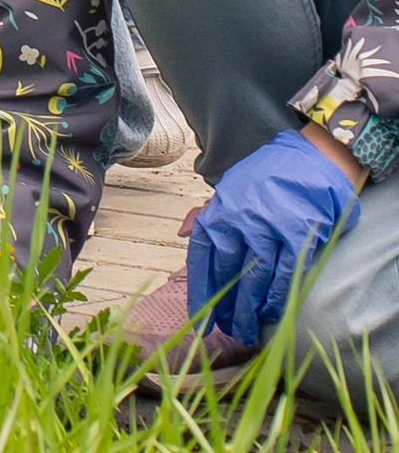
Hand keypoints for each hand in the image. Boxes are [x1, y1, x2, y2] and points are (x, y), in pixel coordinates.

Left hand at [188, 127, 360, 348]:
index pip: (203, 254)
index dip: (199, 288)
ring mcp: (270, 227)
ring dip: (249, 309)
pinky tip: (273, 314)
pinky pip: (286, 274)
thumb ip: (210, 214)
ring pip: (255, 277)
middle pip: (227, 271)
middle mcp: (240, 219)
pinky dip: (278, 297)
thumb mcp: (230, 190)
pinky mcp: (298, 235)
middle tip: (223, 330)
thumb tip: (184, 233)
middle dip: (223, 305)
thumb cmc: (266, 179)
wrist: (308, 159)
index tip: (198, 316)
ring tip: (245, 332)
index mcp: (220, 209)